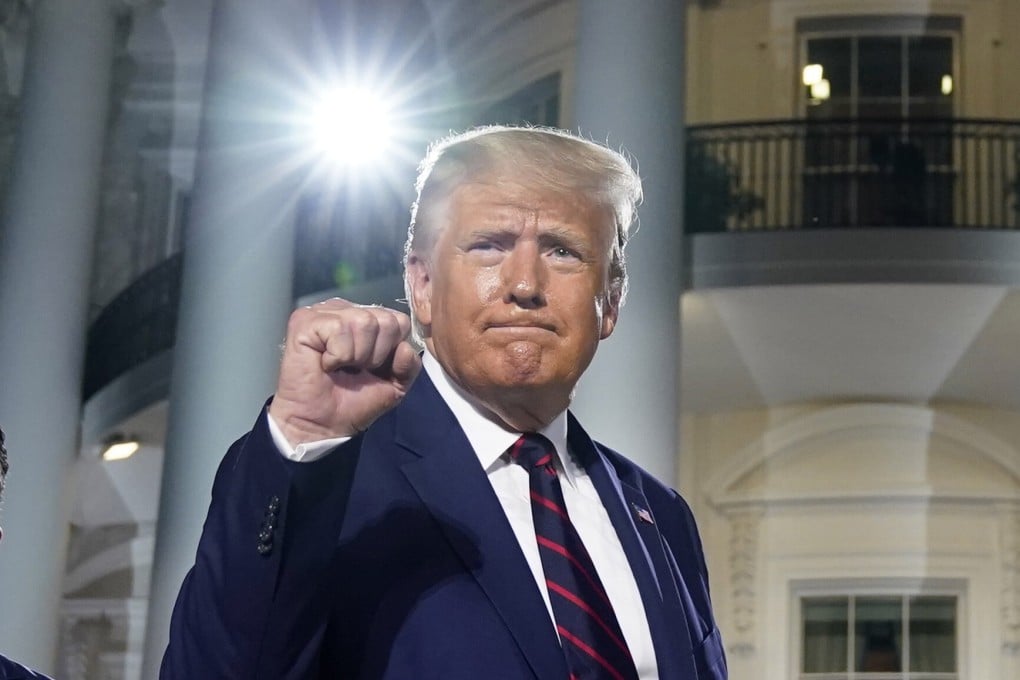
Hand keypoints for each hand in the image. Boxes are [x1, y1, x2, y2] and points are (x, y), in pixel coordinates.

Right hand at [268, 298, 420, 445]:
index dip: (391, 351)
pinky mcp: (305, 321)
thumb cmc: (353, 402)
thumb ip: (409, 366)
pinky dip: (337, 355)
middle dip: (375, 354)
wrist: (322, 424)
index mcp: (367, 319)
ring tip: (340, 367)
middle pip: (385, 320)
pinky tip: (325, 364)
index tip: (372, 368)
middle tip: (354, 369)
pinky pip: (338, 328)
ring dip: (355, 356)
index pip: (399, 320)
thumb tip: (405, 348)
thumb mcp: (395, 385)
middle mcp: (347, 310)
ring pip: (363, 322)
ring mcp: (324, 312)